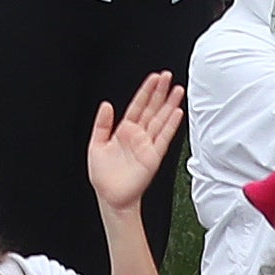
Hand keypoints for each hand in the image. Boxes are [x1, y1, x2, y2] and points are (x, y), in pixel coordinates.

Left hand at [83, 75, 183, 218]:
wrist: (110, 197)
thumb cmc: (103, 175)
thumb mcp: (96, 144)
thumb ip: (102, 124)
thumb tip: (106, 105)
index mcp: (124, 130)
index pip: (137, 105)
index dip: (146, 91)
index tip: (154, 78)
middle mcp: (138, 135)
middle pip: (152, 109)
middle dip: (160, 92)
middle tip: (168, 76)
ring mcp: (147, 145)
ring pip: (160, 120)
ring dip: (169, 105)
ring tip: (178, 90)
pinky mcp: (153, 156)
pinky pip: (163, 138)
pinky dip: (170, 126)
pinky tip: (176, 113)